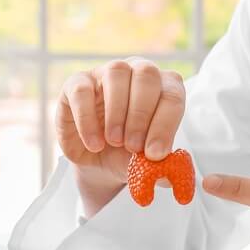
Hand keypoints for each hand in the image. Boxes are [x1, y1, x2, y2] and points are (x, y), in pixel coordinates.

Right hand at [56, 60, 185, 214]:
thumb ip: (161, 167)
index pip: (172, 94)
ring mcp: (106, 74)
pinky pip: (82, 91)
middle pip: (147, 74)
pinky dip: (88, 120)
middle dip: (142, 114)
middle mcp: (137, 71)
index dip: (165, 124)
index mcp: (163, 87)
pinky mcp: (76, 84)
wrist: (98, 158)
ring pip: (117, 72)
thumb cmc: (129, 152)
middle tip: (133, 147)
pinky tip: (94, 143)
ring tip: (114, 141)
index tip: (155, 154)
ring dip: (117, 112)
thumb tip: (170, 177)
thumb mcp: (147, 162)